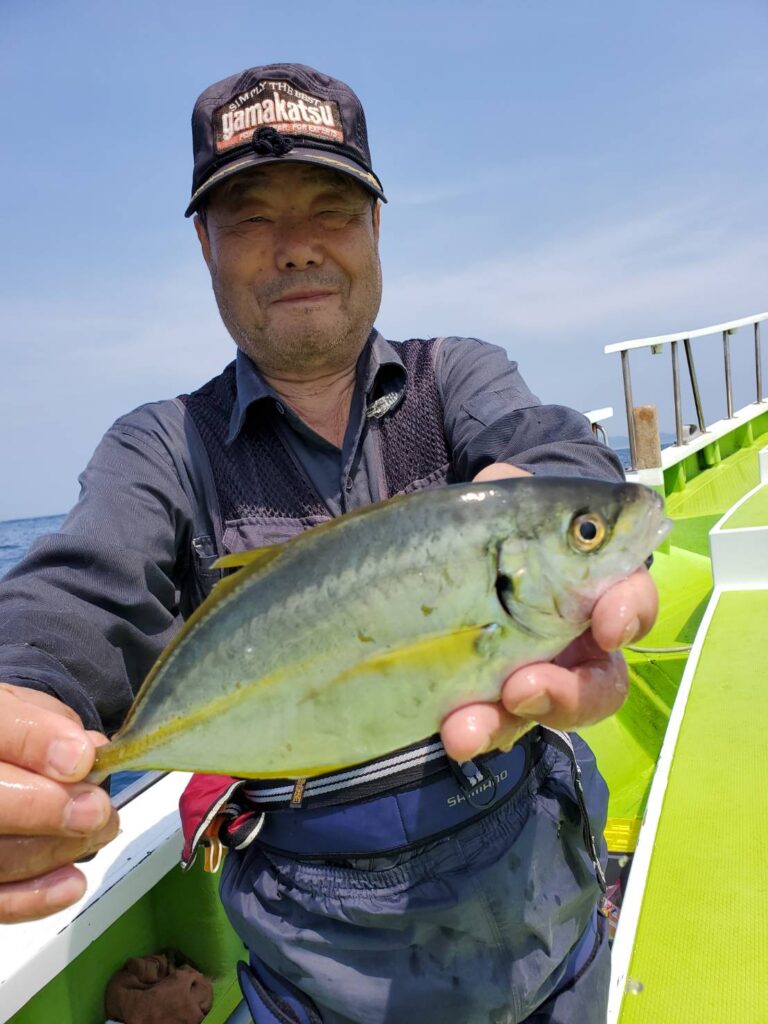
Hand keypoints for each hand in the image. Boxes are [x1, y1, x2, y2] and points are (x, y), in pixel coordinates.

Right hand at [0, 684, 118, 922]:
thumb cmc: (8, 732)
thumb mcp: (26, 710)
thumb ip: (54, 727)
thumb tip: (89, 754)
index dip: (37, 744)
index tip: (83, 759)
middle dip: (49, 809)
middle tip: (99, 810)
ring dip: (55, 850)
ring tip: (101, 831)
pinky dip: (33, 899)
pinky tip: (72, 883)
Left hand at [439, 463, 658, 760]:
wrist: (464, 541)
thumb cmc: (507, 515)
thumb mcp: (513, 493)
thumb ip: (523, 490)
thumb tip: (509, 482)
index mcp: (598, 586)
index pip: (632, 605)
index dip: (628, 615)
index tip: (607, 624)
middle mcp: (577, 641)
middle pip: (597, 686)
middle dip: (567, 695)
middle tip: (522, 689)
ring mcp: (533, 674)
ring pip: (539, 716)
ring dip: (505, 726)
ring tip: (464, 730)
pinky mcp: (488, 694)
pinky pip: (491, 724)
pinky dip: (472, 731)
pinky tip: (451, 731)